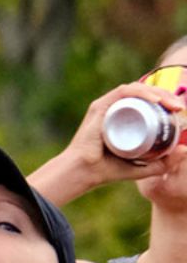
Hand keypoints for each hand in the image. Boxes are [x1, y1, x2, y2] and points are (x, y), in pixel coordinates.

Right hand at [49, 80, 186, 190]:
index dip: (166, 101)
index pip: (146, 101)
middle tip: (179, 108)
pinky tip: (155, 100)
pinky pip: (124, 92)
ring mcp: (106, 105)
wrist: (84, 173)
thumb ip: (163, 164)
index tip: (180, 111)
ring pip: (137, 89)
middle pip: (144, 93)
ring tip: (171, 104)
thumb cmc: (107, 170)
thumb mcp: (143, 168)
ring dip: (157, 92)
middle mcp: (113, 108)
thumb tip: (185, 151)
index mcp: (121, 117)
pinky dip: (141, 92)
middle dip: (166, 96)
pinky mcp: (100, 106)